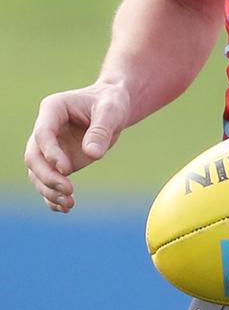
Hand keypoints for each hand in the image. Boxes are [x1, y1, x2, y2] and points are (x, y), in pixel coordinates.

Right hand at [24, 82, 129, 212]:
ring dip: (49, 191)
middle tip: (68, 190)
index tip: (67, 169)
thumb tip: (92, 154)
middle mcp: (46, 129)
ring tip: (69, 203)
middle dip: (47, 177)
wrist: (113, 109)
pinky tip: (66, 207)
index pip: (43, 133)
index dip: (51, 153)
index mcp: (53, 109)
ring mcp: (49, 148)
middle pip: (34, 156)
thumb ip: (101, 129)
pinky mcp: (57, 163)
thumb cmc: (111, 102)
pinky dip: (53, 197)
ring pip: (37, 173)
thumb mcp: (112, 110)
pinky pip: (47, 182)